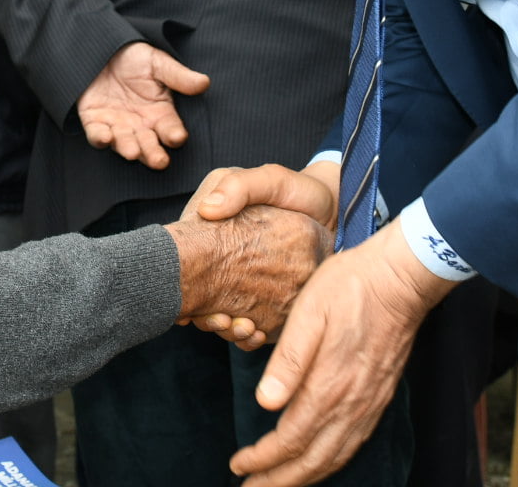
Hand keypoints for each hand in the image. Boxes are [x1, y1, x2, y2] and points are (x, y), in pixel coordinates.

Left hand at [77, 42, 209, 168]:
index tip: (177, 137)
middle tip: (159, 162)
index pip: (170, 129)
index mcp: (160, 113)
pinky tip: (105, 138)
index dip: (174, 134)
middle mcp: (140, 125)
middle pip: (149, 144)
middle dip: (154, 154)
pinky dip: (100, 138)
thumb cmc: (135, 58)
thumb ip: (178, 76)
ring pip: (124, 143)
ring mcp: (117, 126)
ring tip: (133, 153)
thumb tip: (204, 82)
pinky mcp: (94, 122)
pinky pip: (96, 135)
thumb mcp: (157, 63)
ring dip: (128, 148)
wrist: (102, 49)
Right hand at [177, 162, 340, 344]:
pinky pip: (254, 331)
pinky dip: (250, 338)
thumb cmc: (295, 193)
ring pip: (227, 321)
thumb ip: (240, 187)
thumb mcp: (268, 181)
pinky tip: (256, 333)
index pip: (189, 269)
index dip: (185, 289)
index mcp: (218, 239)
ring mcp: (250, 291)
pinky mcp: (270, 308)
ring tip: (243, 329)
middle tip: (220, 321)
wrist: (331, 211)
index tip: (190, 304)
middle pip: (205, 301)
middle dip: (209, 318)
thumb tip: (208, 210)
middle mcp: (228, 267)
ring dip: (230, 331)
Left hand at [230, 220, 455, 486]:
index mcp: (329, 385)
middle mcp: (352, 404)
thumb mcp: (308, 312)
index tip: (237, 465)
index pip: (289, 439)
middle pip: (312, 461)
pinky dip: (330, 462)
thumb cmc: (349, 286)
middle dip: (279, 481)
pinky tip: (318, 462)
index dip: (262, 459)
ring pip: (334, 458)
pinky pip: (352, 444)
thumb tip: (265, 404)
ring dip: (304, 477)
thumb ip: (288, 361)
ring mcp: (369, 403)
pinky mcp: (379, 397)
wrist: (401, 278)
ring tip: (278, 485)